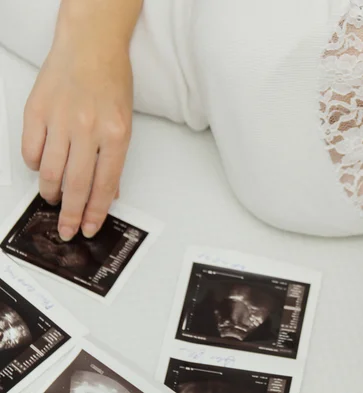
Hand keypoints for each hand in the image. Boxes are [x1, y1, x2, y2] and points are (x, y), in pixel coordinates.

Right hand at [22, 34, 132, 240]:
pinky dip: (34, 165)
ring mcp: (59, 120)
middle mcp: (88, 130)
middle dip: (71, 214)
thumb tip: (110, 192)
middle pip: (76, 185)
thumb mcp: (125, 122)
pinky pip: (30, 150)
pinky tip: (41, 168)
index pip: (105, 185)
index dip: (96, 212)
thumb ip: (116, 159)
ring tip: (54, 199)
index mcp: (116, 134)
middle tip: (66, 230)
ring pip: (49, 172)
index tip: (89, 227)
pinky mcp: (36, 112)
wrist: (90, 46)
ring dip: (50, 193)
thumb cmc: (112, 82)